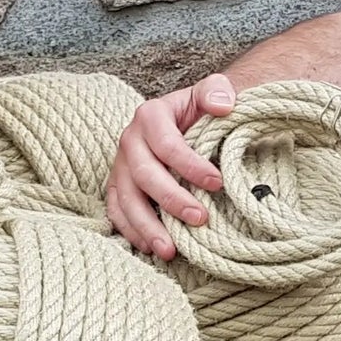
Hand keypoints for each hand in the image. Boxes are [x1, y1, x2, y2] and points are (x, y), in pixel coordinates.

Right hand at [106, 73, 237, 258]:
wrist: (183, 120)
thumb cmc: (198, 110)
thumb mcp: (209, 92)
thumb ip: (217, 90)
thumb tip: (224, 105)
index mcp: (150, 116)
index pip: (167, 144)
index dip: (190, 165)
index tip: (217, 182)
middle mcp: (129, 141)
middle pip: (145, 175)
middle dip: (172, 200)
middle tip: (200, 219)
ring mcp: (120, 166)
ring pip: (127, 199)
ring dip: (147, 226)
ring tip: (170, 250)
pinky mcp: (118, 187)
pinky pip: (116, 211)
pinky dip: (130, 231)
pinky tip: (150, 248)